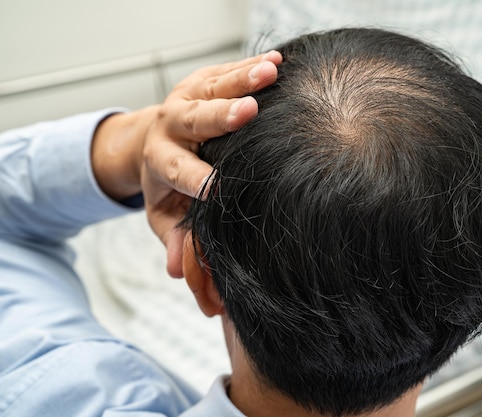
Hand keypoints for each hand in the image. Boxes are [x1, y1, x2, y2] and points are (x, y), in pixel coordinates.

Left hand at [92, 51, 281, 276]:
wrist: (153, 136)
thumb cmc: (165, 181)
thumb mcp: (164, 214)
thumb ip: (174, 240)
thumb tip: (180, 272)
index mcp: (161, 158)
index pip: (177, 169)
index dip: (196, 178)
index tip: (216, 188)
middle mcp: (173, 123)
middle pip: (195, 118)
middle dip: (220, 115)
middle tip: (246, 111)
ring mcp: (190, 95)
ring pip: (216, 85)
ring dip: (244, 78)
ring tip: (270, 73)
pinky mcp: (206, 79)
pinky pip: (229, 68)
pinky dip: (253, 64)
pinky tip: (277, 62)